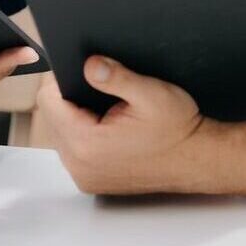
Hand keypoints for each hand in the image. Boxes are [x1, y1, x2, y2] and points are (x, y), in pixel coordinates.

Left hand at [38, 55, 207, 194]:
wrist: (197, 160)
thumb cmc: (178, 129)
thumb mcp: (151, 93)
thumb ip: (116, 76)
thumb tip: (89, 64)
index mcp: (86, 144)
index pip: (47, 101)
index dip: (61, 81)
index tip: (83, 74)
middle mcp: (80, 166)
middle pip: (52, 117)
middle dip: (71, 100)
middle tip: (102, 93)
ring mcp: (85, 177)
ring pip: (61, 134)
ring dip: (76, 118)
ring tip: (107, 113)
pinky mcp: (92, 181)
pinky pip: (73, 150)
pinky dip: (84, 136)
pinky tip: (108, 129)